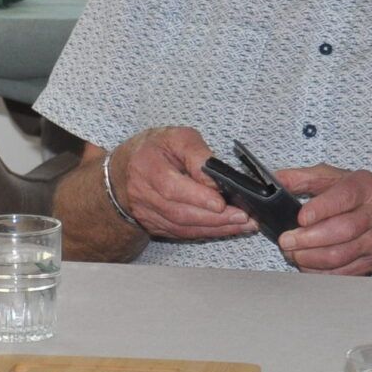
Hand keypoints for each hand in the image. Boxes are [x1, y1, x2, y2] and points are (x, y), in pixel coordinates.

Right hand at [111, 128, 259, 241]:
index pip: (171, 187)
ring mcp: (147, 213)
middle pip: (180, 212)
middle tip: (243, 217)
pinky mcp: (154, 226)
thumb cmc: (155, 149)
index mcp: (147, 166)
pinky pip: (182, 233)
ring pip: (183, 227)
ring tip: (242, 224)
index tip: (221, 203)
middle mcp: (143, 193)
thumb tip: (216, 176)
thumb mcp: (176, 137)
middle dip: (215, 218)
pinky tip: (226, 228)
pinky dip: (207, 232)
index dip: (197, 197)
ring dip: (215, 228)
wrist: (127, 168)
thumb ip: (197, 153)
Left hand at [273, 165, 371, 275]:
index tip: (301, 217)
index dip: (321, 209)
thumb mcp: (342, 178)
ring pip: (341, 255)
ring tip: (293, 253)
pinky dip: (321, 272)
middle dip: (309, 239)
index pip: (344, 198)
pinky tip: (307, 265)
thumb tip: (276, 179)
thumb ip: (307, 178)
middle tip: (287, 240)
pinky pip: (344, 272)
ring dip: (311, 258)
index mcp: (365, 189)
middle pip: (341, 231)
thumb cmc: (370, 197)